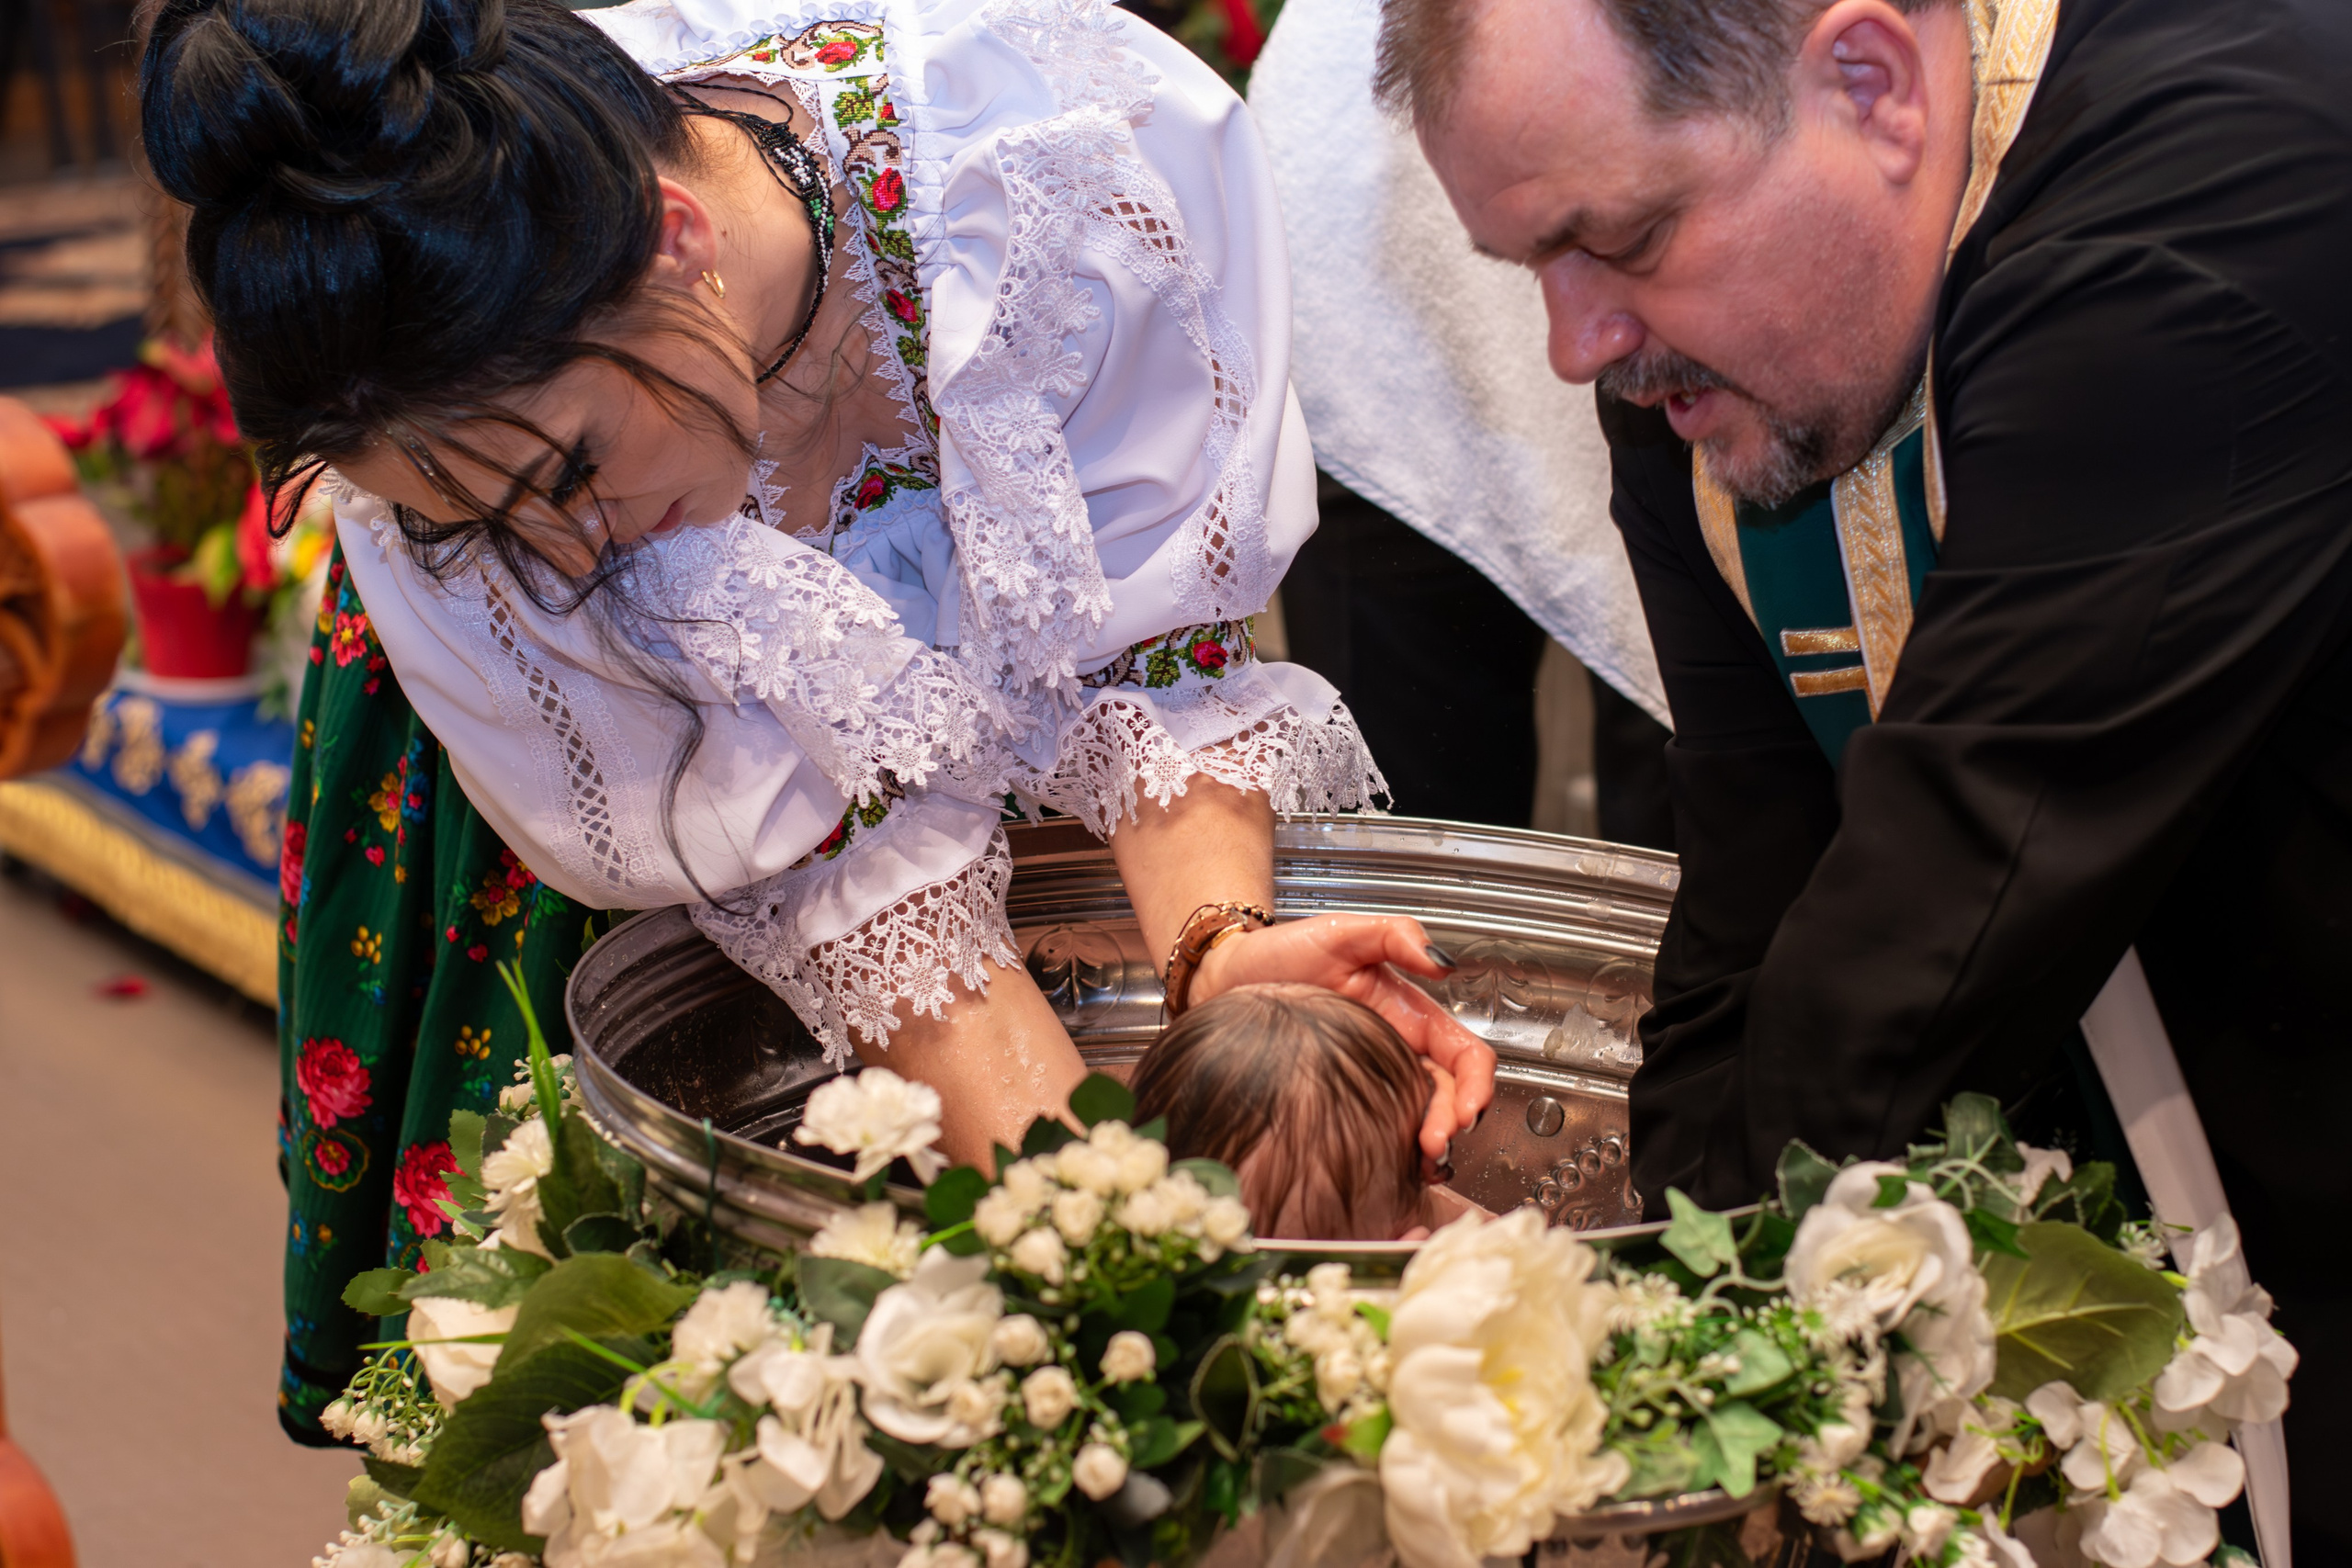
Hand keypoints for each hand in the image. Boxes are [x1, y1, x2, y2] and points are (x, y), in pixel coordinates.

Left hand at [1191, 912, 1494, 1160]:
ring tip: (1419, 1162)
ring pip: (1418, 1121)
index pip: (1463, 1053)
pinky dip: (1396, 1156)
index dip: (1476, 1083)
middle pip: (1448, 1097)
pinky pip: (1379, 1133)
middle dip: (1452, 1125)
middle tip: (1432, 1145)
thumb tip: (1441, 959)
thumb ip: (1394, 936)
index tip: (1466, 1109)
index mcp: (1409, 1016)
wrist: (1225, 982)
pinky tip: (1393, 1167)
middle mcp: (1398, 1053)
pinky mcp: (1341, 1103)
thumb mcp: (1341, 933)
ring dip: (1430, 1146)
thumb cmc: (1280, 955)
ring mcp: (1371, 1081)